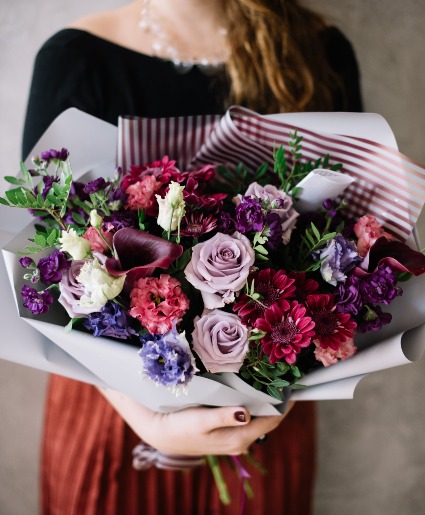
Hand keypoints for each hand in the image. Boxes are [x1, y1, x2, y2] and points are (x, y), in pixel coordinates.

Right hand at [99, 387, 293, 454]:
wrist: (162, 433)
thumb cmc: (181, 426)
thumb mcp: (201, 419)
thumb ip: (224, 416)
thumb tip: (247, 413)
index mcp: (239, 438)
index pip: (272, 421)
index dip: (285, 404)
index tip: (295, 384)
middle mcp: (241, 440)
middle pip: (269, 419)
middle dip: (280, 401)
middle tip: (288, 377)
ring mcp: (235, 437)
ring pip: (260, 418)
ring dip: (268, 401)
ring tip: (276, 380)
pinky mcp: (228, 431)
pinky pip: (250, 418)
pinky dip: (256, 405)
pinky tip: (255, 391)